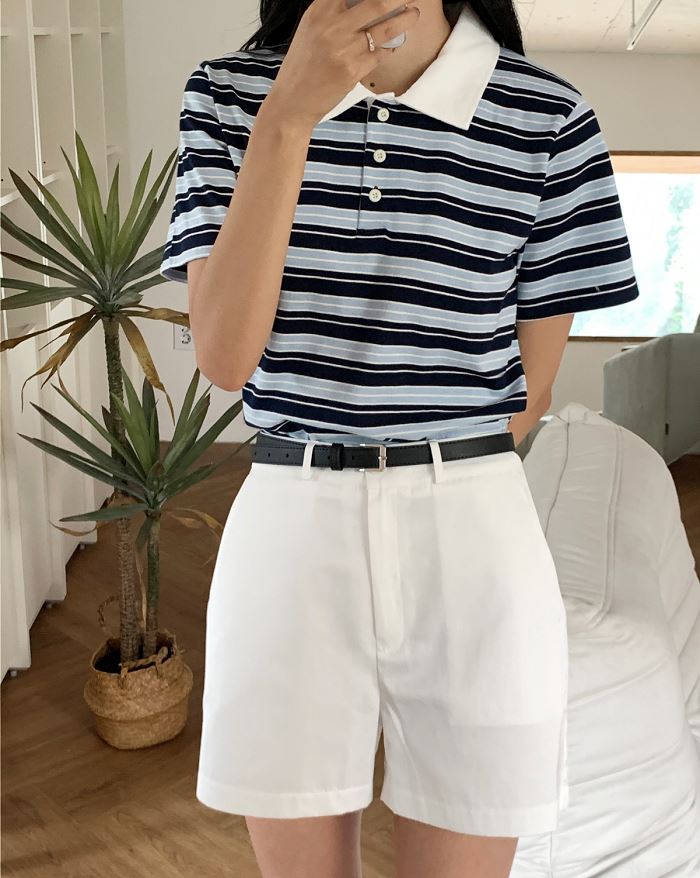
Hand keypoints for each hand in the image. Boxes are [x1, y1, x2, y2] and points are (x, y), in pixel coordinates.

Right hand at [264, 0, 420, 131]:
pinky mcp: (354, 70)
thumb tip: (362, 3)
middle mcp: (333, 26)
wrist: (293, 101)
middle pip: (376, 3)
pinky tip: (390, 46)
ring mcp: (345, 49)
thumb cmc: (302, 65)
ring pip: (386, 29)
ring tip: (414, 13)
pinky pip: (380, 54)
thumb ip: (333, 12)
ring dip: (405, 19)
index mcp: (319, 11)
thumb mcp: (311, 29)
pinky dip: (388, 49)